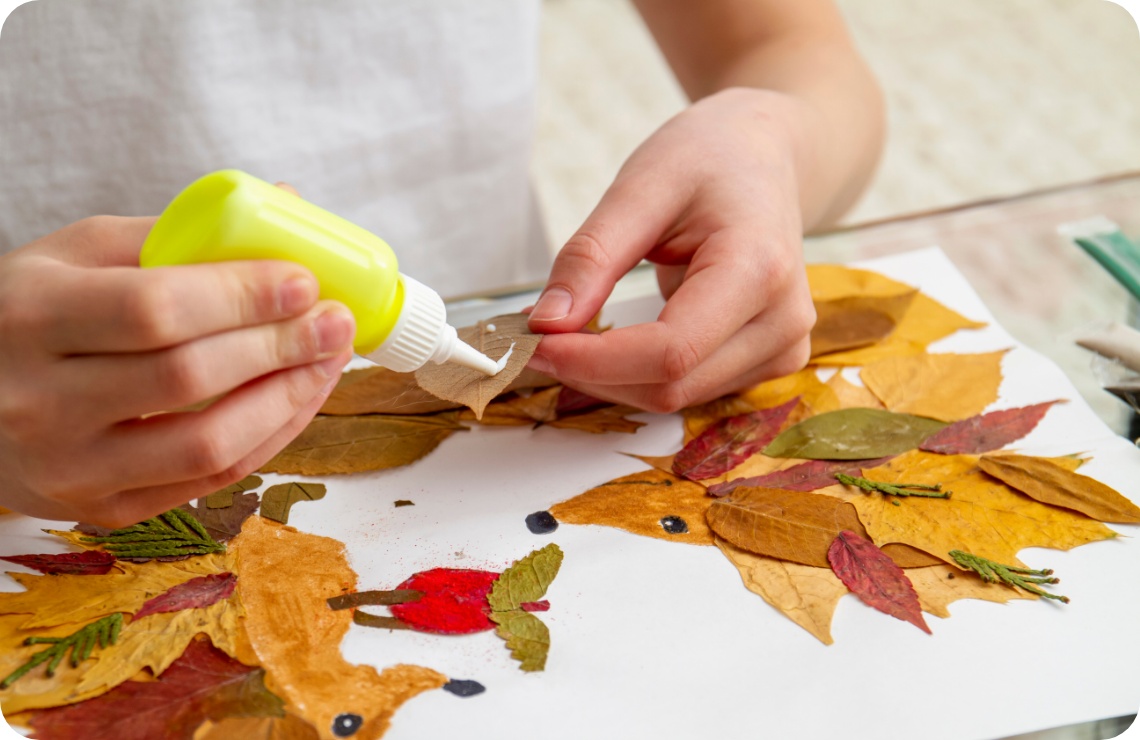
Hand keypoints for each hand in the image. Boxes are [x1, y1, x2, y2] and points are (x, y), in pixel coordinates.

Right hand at [0, 215, 353, 525]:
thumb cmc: (33, 313)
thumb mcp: (79, 254)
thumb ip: (179, 233)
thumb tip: (289, 206)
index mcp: (31, 317)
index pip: (154, 310)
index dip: (242, 296)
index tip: (304, 281)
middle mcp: (40, 401)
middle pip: (188, 378)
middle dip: (281, 346)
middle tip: (336, 320)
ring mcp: (71, 467)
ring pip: (208, 444)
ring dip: (288, 399)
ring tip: (330, 360)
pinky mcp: (102, 509)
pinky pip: (209, 481)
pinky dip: (270, 437)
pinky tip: (300, 398)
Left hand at [527, 88, 815, 412]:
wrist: (764, 156)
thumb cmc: (709, 159)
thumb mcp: (641, 186)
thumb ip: (592, 258)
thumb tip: (546, 324)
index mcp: (759, 270)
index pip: (670, 352)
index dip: (593, 360)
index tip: (531, 343)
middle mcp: (782, 322)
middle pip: (669, 386)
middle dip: (591, 372)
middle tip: (533, 337)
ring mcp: (782, 349)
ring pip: (675, 399)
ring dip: (609, 380)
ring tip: (569, 335)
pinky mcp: (769, 363)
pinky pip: (689, 392)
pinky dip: (635, 378)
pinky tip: (606, 348)